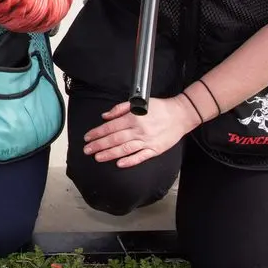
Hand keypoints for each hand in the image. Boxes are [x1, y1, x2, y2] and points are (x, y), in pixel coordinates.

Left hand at [82, 96, 198, 167]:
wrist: (180, 115)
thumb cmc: (159, 108)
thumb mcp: (137, 103)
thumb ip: (120, 109)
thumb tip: (105, 116)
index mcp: (133, 118)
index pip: (110, 127)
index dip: (97, 133)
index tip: (88, 137)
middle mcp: (138, 130)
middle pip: (115, 139)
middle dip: (99, 145)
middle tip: (87, 150)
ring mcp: (147, 141)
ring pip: (125, 149)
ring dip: (109, 154)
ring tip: (98, 157)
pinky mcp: (155, 150)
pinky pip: (141, 157)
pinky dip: (130, 161)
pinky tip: (119, 164)